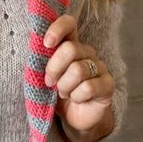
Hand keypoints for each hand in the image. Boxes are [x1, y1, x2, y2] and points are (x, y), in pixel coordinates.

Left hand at [43, 15, 114, 132]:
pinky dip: (76, 96)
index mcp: (71, 44)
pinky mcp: (108, 84)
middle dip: (54, 69)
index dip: (58, 29)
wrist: (74, 117)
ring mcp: (100, 67)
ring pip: (78, 70)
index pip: (69, 24)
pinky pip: (88, 87)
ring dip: (65, 86)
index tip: (46, 43)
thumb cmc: (58, 92)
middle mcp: (87, 52)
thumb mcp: (46, 76)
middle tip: (50, 82)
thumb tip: (35, 50)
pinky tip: (76, 99)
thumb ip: (42, 61)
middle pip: (71, 49)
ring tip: (64, 93)